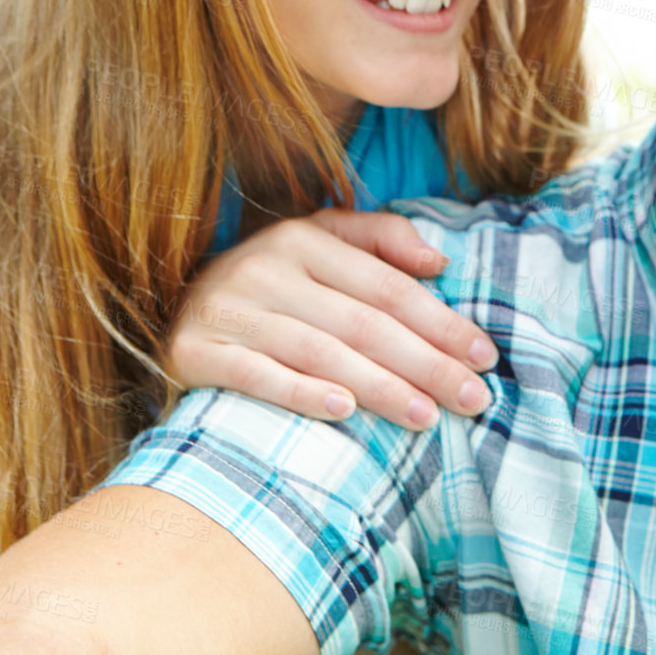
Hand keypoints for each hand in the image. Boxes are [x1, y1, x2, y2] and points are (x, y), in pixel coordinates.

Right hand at [166, 209, 497, 429]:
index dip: (441, 321)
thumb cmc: (272, 286)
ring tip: (425, 417)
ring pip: (320, 351)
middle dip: (425, 363)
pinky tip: (343, 411)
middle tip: (472, 399)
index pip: (388, 286)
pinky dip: (300, 394)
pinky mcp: (195, 350)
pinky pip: (256, 375)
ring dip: (379, 386)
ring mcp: (229, 309)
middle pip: (362, 322)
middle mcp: (267, 267)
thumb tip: (439, 259)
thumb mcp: (320, 244)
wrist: (171, 310)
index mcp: (305, 237)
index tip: (485, 357)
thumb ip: (382, 239)